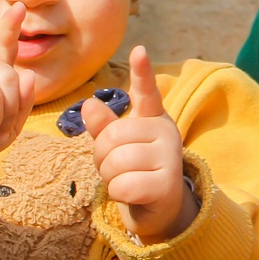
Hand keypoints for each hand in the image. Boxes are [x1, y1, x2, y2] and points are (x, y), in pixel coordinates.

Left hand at [83, 46, 195, 242]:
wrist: (159, 209)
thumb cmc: (135, 170)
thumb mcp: (118, 147)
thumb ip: (104, 126)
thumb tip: (88, 103)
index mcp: (153, 118)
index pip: (147, 91)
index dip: (142, 71)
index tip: (139, 50)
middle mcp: (166, 132)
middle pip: (112, 138)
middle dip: (103, 158)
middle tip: (118, 168)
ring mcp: (170, 157)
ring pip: (115, 162)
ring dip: (110, 178)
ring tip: (126, 180)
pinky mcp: (168, 184)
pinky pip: (123, 185)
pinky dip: (119, 194)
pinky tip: (133, 194)